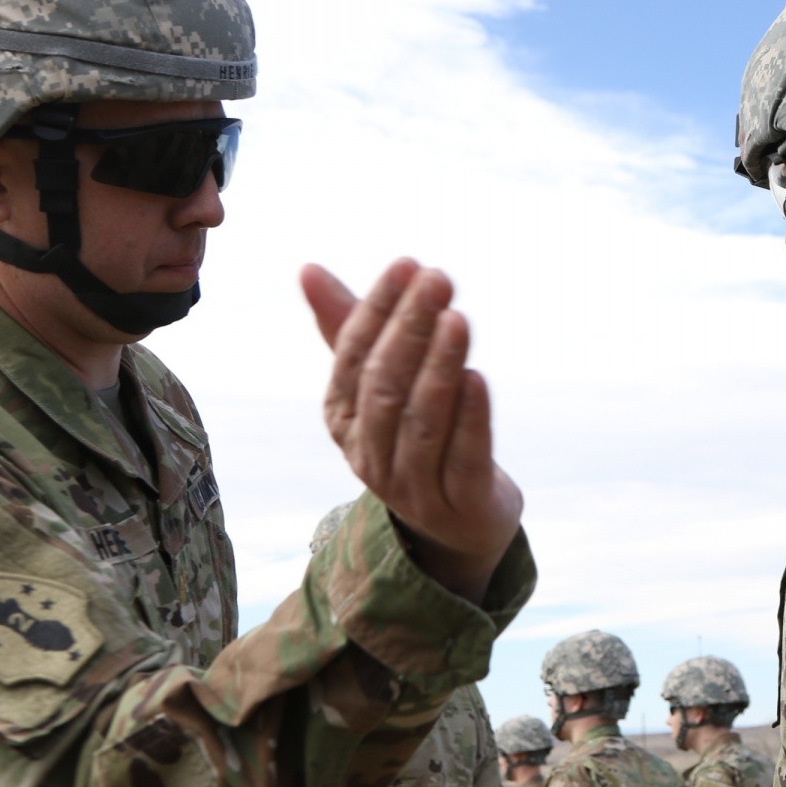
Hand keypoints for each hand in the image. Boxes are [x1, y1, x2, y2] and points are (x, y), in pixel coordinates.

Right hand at [301, 260, 523, 603]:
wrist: (458, 521)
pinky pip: (462, 459)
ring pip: (421, 423)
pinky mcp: (459, 504)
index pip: (352, 357)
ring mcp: (412, 486)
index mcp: (343, 419)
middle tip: (438, 279)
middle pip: (384, 387)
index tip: (406, 265)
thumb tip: (307, 269)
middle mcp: (369, 455)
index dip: (376, 310)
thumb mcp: (380, 385)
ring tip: (457, 319)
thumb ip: (348, 329)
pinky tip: (478, 378)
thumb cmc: (414, 434)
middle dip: (409, 329)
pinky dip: (470, 418)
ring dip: (439, 367)